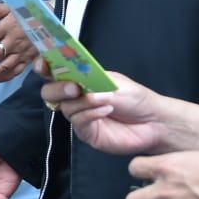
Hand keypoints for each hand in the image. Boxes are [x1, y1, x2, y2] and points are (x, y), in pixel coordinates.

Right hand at [49, 72, 174, 157]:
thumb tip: (75, 85)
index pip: (54, 70)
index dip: (44, 66)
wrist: (154, 122)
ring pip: (65, 108)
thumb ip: (92, 82)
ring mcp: (79, 115)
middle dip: (58, 88)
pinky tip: (105, 111)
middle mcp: (75, 97)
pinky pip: (78, 122)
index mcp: (80, 78)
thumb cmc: (136, 98)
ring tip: (105, 100)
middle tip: (74, 89)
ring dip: (84, 102)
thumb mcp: (114, 83)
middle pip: (50, 92)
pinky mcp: (86, 132)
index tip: (44, 65)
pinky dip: (90, 114)